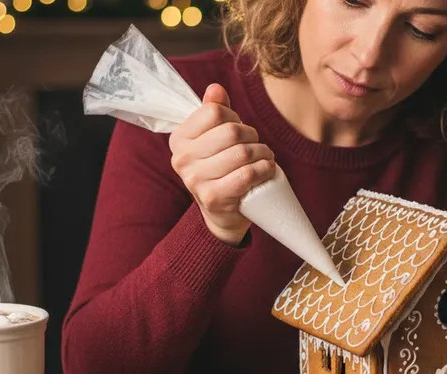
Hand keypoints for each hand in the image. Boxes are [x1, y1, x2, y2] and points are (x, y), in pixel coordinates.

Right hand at [168, 83, 276, 244]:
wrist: (222, 213)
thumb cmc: (220, 169)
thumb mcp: (213, 138)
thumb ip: (213, 111)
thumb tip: (215, 88)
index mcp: (179, 139)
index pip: (214, 111)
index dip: (234, 117)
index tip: (237, 130)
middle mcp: (181, 159)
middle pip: (231, 131)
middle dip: (252, 136)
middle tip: (256, 146)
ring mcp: (195, 180)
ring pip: (242, 152)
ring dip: (263, 153)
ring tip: (264, 158)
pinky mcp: (213, 198)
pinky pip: (247, 174)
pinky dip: (264, 169)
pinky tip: (267, 170)